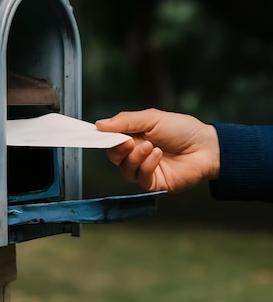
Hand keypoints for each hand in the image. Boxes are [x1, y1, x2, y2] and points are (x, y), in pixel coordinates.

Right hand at [95, 108, 219, 192]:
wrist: (206, 147)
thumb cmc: (182, 130)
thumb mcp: (152, 118)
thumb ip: (126, 121)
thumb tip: (100, 124)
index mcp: (134, 137)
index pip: (111, 140)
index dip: (102, 137)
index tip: (95, 133)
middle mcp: (137, 154)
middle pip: (114, 156)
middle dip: (117, 149)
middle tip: (127, 141)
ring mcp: (145, 170)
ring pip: (126, 169)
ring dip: (136, 157)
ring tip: (150, 146)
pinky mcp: (154, 183)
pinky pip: (140, 178)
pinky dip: (146, 165)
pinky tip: (157, 154)